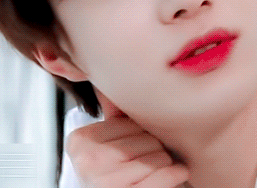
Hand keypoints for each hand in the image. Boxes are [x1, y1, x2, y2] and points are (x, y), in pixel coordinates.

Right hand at [66, 92, 189, 187]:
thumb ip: (112, 116)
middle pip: (147, 138)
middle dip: (152, 151)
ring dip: (162, 165)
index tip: (129, 150)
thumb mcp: (108, 145)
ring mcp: (105, 179)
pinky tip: (169, 177)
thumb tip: (115, 78)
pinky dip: (175, 175)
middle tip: (141, 164)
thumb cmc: (117, 178)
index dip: (139, 135)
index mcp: (81, 141)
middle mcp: (89, 160)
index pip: (131, 120)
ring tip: (148, 174)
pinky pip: (167, 174)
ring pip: (160, 156)